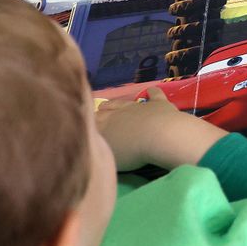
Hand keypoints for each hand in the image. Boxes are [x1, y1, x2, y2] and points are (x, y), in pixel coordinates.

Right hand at [97, 87, 227, 170]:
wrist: (160, 136)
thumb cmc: (133, 152)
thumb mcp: (109, 154)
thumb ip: (100, 147)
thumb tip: (95, 143)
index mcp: (105, 125)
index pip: (92, 122)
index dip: (89, 124)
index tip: (87, 126)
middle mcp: (119, 113)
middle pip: (105, 111)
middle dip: (99, 113)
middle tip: (97, 114)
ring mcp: (139, 106)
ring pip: (124, 102)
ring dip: (116, 103)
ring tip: (109, 104)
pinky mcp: (158, 104)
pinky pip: (154, 95)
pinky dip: (152, 92)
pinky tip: (151, 90)